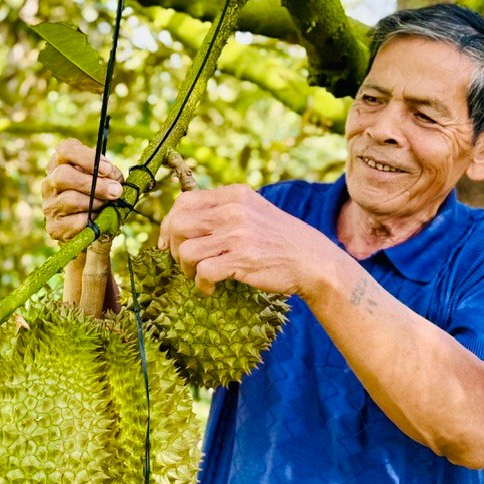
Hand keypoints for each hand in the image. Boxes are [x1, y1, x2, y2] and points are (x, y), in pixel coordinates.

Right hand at [41, 139, 124, 241]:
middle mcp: (50, 182)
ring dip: (96, 203)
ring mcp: (49, 205)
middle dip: (94, 183)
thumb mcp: (109, 179)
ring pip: (71, 199)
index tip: (107, 169)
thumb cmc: (101, 195)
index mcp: (61, 163)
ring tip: (107, 206)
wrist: (94, 227)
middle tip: (116, 191)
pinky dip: (93, 221)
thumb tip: (113, 183)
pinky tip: (98, 220)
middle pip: (63, 175)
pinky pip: (76, 222)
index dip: (86, 157)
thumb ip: (112, 175)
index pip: (65, 150)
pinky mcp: (54, 227)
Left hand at [157, 184, 333, 296]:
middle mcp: (234, 210)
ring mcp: (238, 234)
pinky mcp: (242, 259)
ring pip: (186, 250)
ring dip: (186, 268)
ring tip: (199, 276)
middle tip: (185, 263)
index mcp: (235, 195)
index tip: (170, 242)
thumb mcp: (254, 212)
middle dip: (175, 247)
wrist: (313, 261)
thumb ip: (225, 211)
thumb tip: (183, 221)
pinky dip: (201, 284)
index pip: (184, 201)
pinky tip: (210, 288)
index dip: (169, 223)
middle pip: (179, 224)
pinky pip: (203, 271)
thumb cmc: (280, 241)